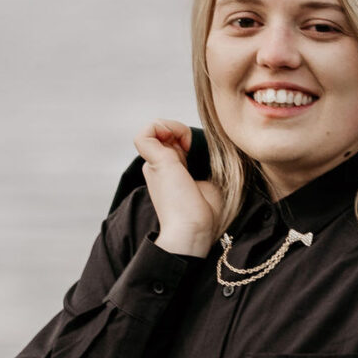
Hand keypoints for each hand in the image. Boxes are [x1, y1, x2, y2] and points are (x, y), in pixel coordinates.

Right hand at [135, 119, 227, 257]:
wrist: (193, 231)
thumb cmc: (204, 215)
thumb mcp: (208, 181)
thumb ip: (204, 164)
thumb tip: (210, 146)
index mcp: (169, 174)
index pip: (172, 144)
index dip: (186, 138)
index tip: (200, 150)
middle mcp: (158, 168)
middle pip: (164, 134)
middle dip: (180, 131)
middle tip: (194, 146)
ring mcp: (154, 165)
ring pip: (153, 129)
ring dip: (172, 126)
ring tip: (187, 141)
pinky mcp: (155, 162)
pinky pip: (146, 132)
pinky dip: (162, 126)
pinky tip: (179, 139)